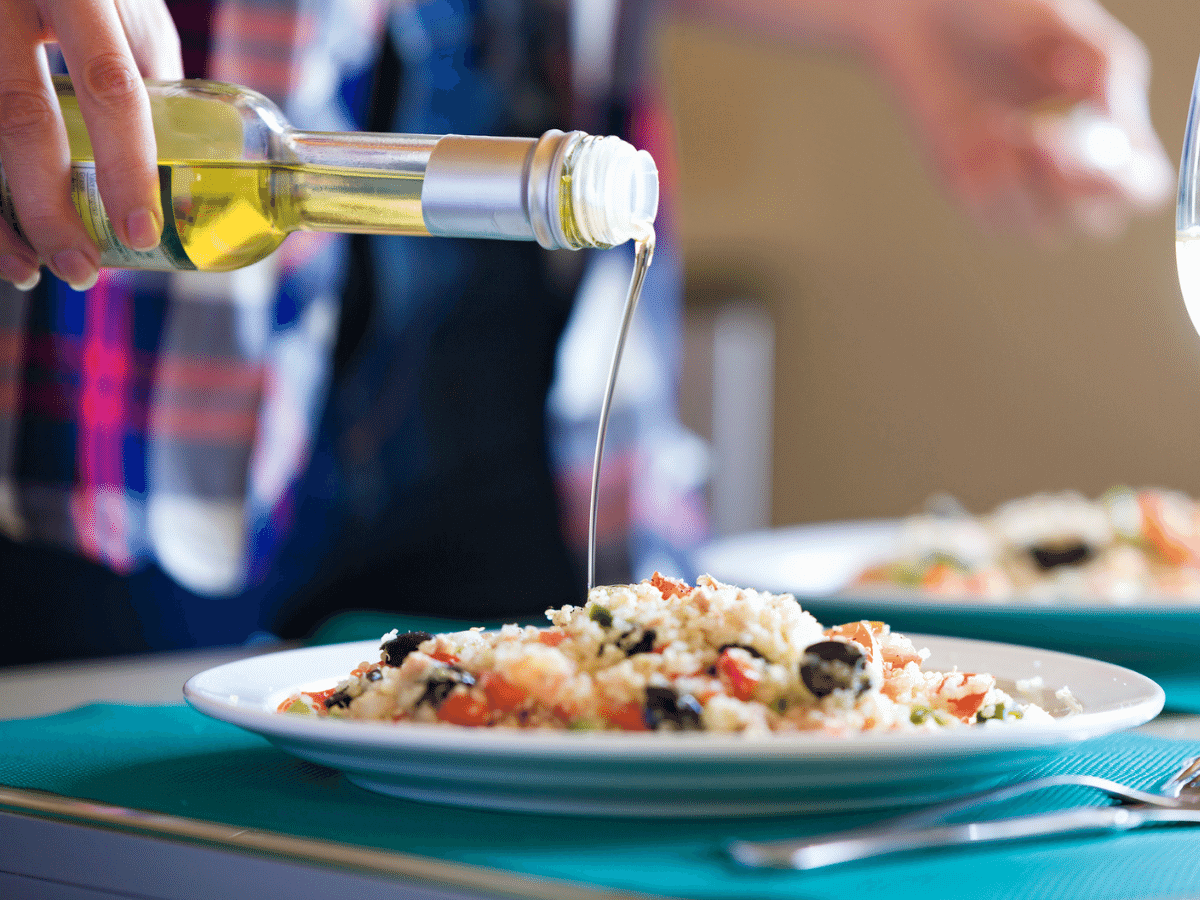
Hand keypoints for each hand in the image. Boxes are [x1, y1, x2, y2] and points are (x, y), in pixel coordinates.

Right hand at [0, 0, 181, 289]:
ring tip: (27, 270)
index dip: (127, 165)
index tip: (141, 233)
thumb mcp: (123, 1)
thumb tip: (168, 154)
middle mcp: (6, 1)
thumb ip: (139, 64)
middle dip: (49, 209)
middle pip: (20, 119)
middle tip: (81, 272)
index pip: (109, 85)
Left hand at [863, 0, 1171, 241]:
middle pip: (1094, 223)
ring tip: (1014, 128)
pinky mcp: (967, 185)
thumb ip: (1111, 70)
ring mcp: (1013, 180)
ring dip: (1033, 190)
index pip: (1138, 188)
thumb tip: (1121, 123)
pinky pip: (989, 217)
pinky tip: (983, 136)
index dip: (1127, 184)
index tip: (1106, 153)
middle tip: (1049, 138)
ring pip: (1042, 231)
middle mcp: (1062, 163)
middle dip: (1077, 189)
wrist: (928, 11)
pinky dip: (993, 187)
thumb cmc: (999, 13)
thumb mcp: (1072, 29)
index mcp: (1104, 128)